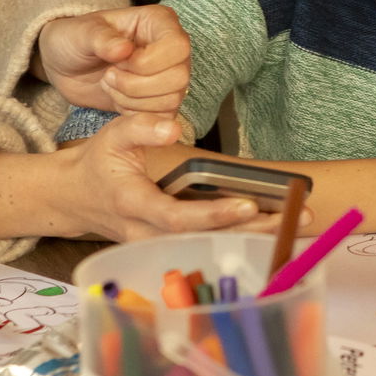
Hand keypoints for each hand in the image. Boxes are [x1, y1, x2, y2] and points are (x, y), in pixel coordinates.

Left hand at [36, 5, 188, 115]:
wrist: (66, 65)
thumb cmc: (75, 39)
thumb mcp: (81, 33)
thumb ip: (101, 38)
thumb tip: (124, 49)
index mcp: (159, 22)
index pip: (177, 46)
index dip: (148, 61)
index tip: (118, 60)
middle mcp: (171, 48)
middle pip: (178, 77)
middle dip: (136, 84)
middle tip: (109, 75)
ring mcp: (169, 76)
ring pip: (171, 99)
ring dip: (132, 100)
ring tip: (110, 84)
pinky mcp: (161, 100)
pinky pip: (162, 116)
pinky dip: (134, 114)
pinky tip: (117, 99)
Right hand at [64, 114, 280, 238]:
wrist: (75, 198)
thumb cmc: (99, 164)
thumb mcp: (112, 135)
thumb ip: (141, 127)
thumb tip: (173, 127)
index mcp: (133, 205)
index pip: (176, 217)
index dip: (213, 215)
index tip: (248, 205)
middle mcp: (147, 235)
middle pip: (205, 239)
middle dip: (252, 231)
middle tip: (296, 217)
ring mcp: (159, 247)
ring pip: (212, 247)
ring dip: (257, 238)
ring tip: (300, 224)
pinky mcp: (171, 248)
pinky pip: (209, 247)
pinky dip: (245, 240)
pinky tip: (280, 231)